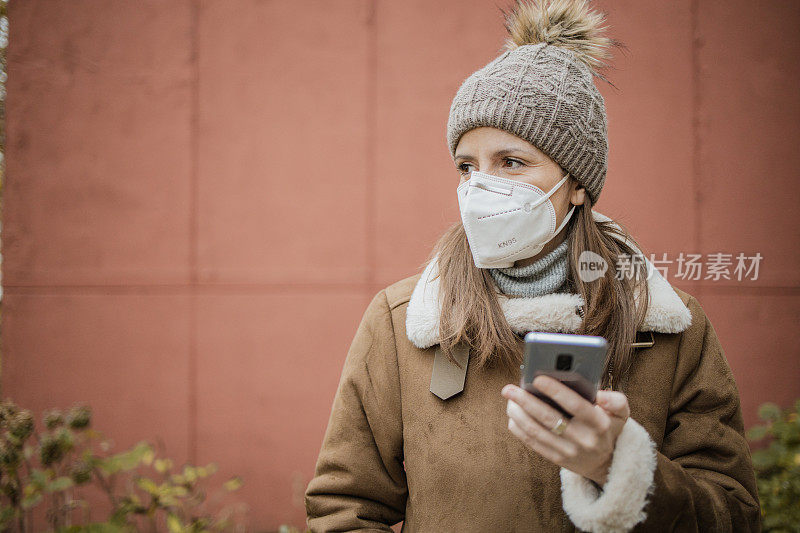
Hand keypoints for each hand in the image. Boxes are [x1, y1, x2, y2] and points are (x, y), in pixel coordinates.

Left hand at [501, 376, 628, 486]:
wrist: (606, 462)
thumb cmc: (608, 427)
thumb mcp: (621, 413)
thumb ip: (615, 399)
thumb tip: (599, 393)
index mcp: (599, 423)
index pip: (576, 405)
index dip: (556, 391)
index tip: (537, 378)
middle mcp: (583, 439)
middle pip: (550, 418)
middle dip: (526, 401)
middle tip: (509, 388)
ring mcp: (569, 452)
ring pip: (537, 432)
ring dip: (518, 415)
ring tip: (509, 399)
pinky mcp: (556, 459)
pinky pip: (533, 444)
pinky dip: (519, 429)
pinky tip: (512, 415)